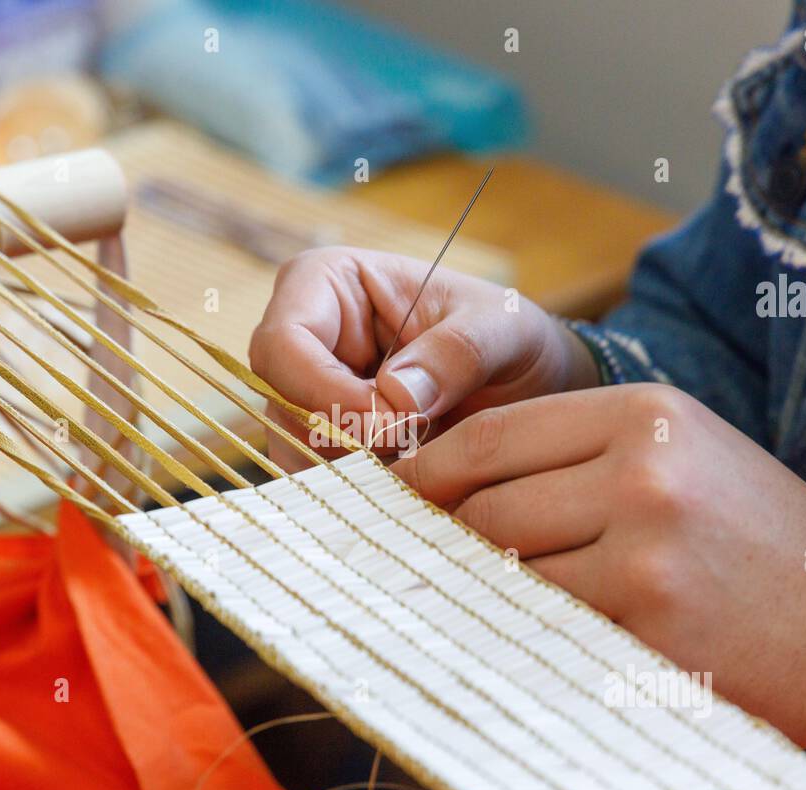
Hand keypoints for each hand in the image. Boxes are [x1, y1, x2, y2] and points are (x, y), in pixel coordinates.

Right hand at [249, 247, 596, 468]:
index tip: (393, 426)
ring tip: (422, 464)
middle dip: (342, 439)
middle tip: (414, 452)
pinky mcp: (324, 441)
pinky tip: (411, 484)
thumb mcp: (503, 329)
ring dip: (354, 471)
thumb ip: (458, 352)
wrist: (526, 379)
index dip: (325, 392)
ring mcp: (307, 394)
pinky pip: (318, 479)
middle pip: (279, 403)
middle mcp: (303, 338)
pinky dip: (362, 491)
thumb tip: (395, 396)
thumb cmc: (507, 333)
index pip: (284, 343)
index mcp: (326, 281)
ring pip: (293, 449)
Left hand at [390, 382, 805, 752]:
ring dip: (485, 588)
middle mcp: (643, 471)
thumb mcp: (682, 458)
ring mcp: (646, 550)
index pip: (490, 437)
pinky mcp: (648, 625)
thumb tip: (450, 483)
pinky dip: (523, 629)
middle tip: (431, 561)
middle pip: (483, 506)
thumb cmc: (761, 542)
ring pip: (502, 568)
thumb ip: (576, 457)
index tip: (397, 501)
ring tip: (492, 597)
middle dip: (449, 538)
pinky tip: (535, 634)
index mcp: (646, 413)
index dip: (427, 473)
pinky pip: (540, 623)